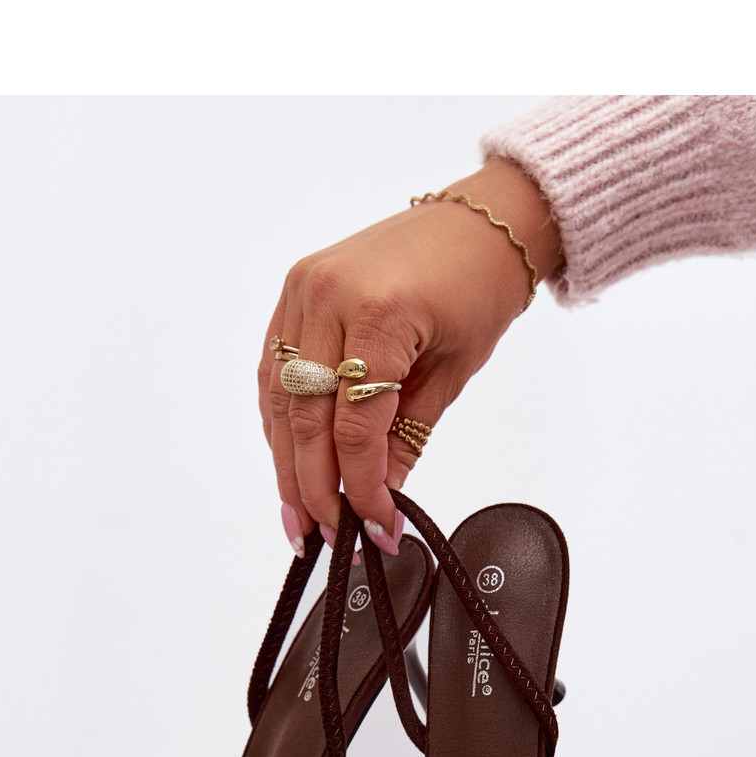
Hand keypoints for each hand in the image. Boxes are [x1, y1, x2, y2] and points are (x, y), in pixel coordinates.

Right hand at [259, 159, 561, 556]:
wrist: (480, 220)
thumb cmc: (478, 283)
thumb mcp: (454, 371)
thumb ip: (408, 436)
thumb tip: (381, 497)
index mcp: (379, 314)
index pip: (354, 426)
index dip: (360, 487)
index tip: (374, 527)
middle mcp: (329, 296)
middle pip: (305, 417)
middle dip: (315, 487)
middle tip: (326, 536)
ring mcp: (305, 289)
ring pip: (280, 397)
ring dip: (287, 462)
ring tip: (299, 515)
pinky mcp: (296, 289)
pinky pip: (275, 367)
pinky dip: (281, 418)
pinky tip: (290, 459)